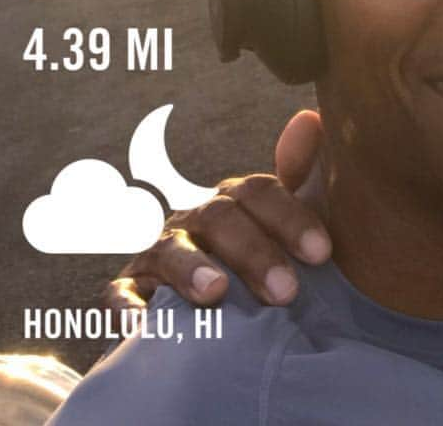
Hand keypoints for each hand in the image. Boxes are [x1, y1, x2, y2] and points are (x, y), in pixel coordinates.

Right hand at [102, 110, 326, 313]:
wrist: (221, 325)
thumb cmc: (267, 268)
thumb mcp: (292, 228)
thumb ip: (307, 176)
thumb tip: (311, 117)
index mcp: (237, 201)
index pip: (259, 192)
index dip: (291, 217)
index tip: (322, 253)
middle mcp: (195, 219)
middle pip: (219, 218)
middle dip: (253, 252)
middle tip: (287, 292)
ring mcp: (159, 254)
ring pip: (170, 250)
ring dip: (191, 268)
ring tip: (216, 293)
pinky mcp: (129, 294)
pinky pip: (120, 296)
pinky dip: (130, 307)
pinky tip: (146, 323)